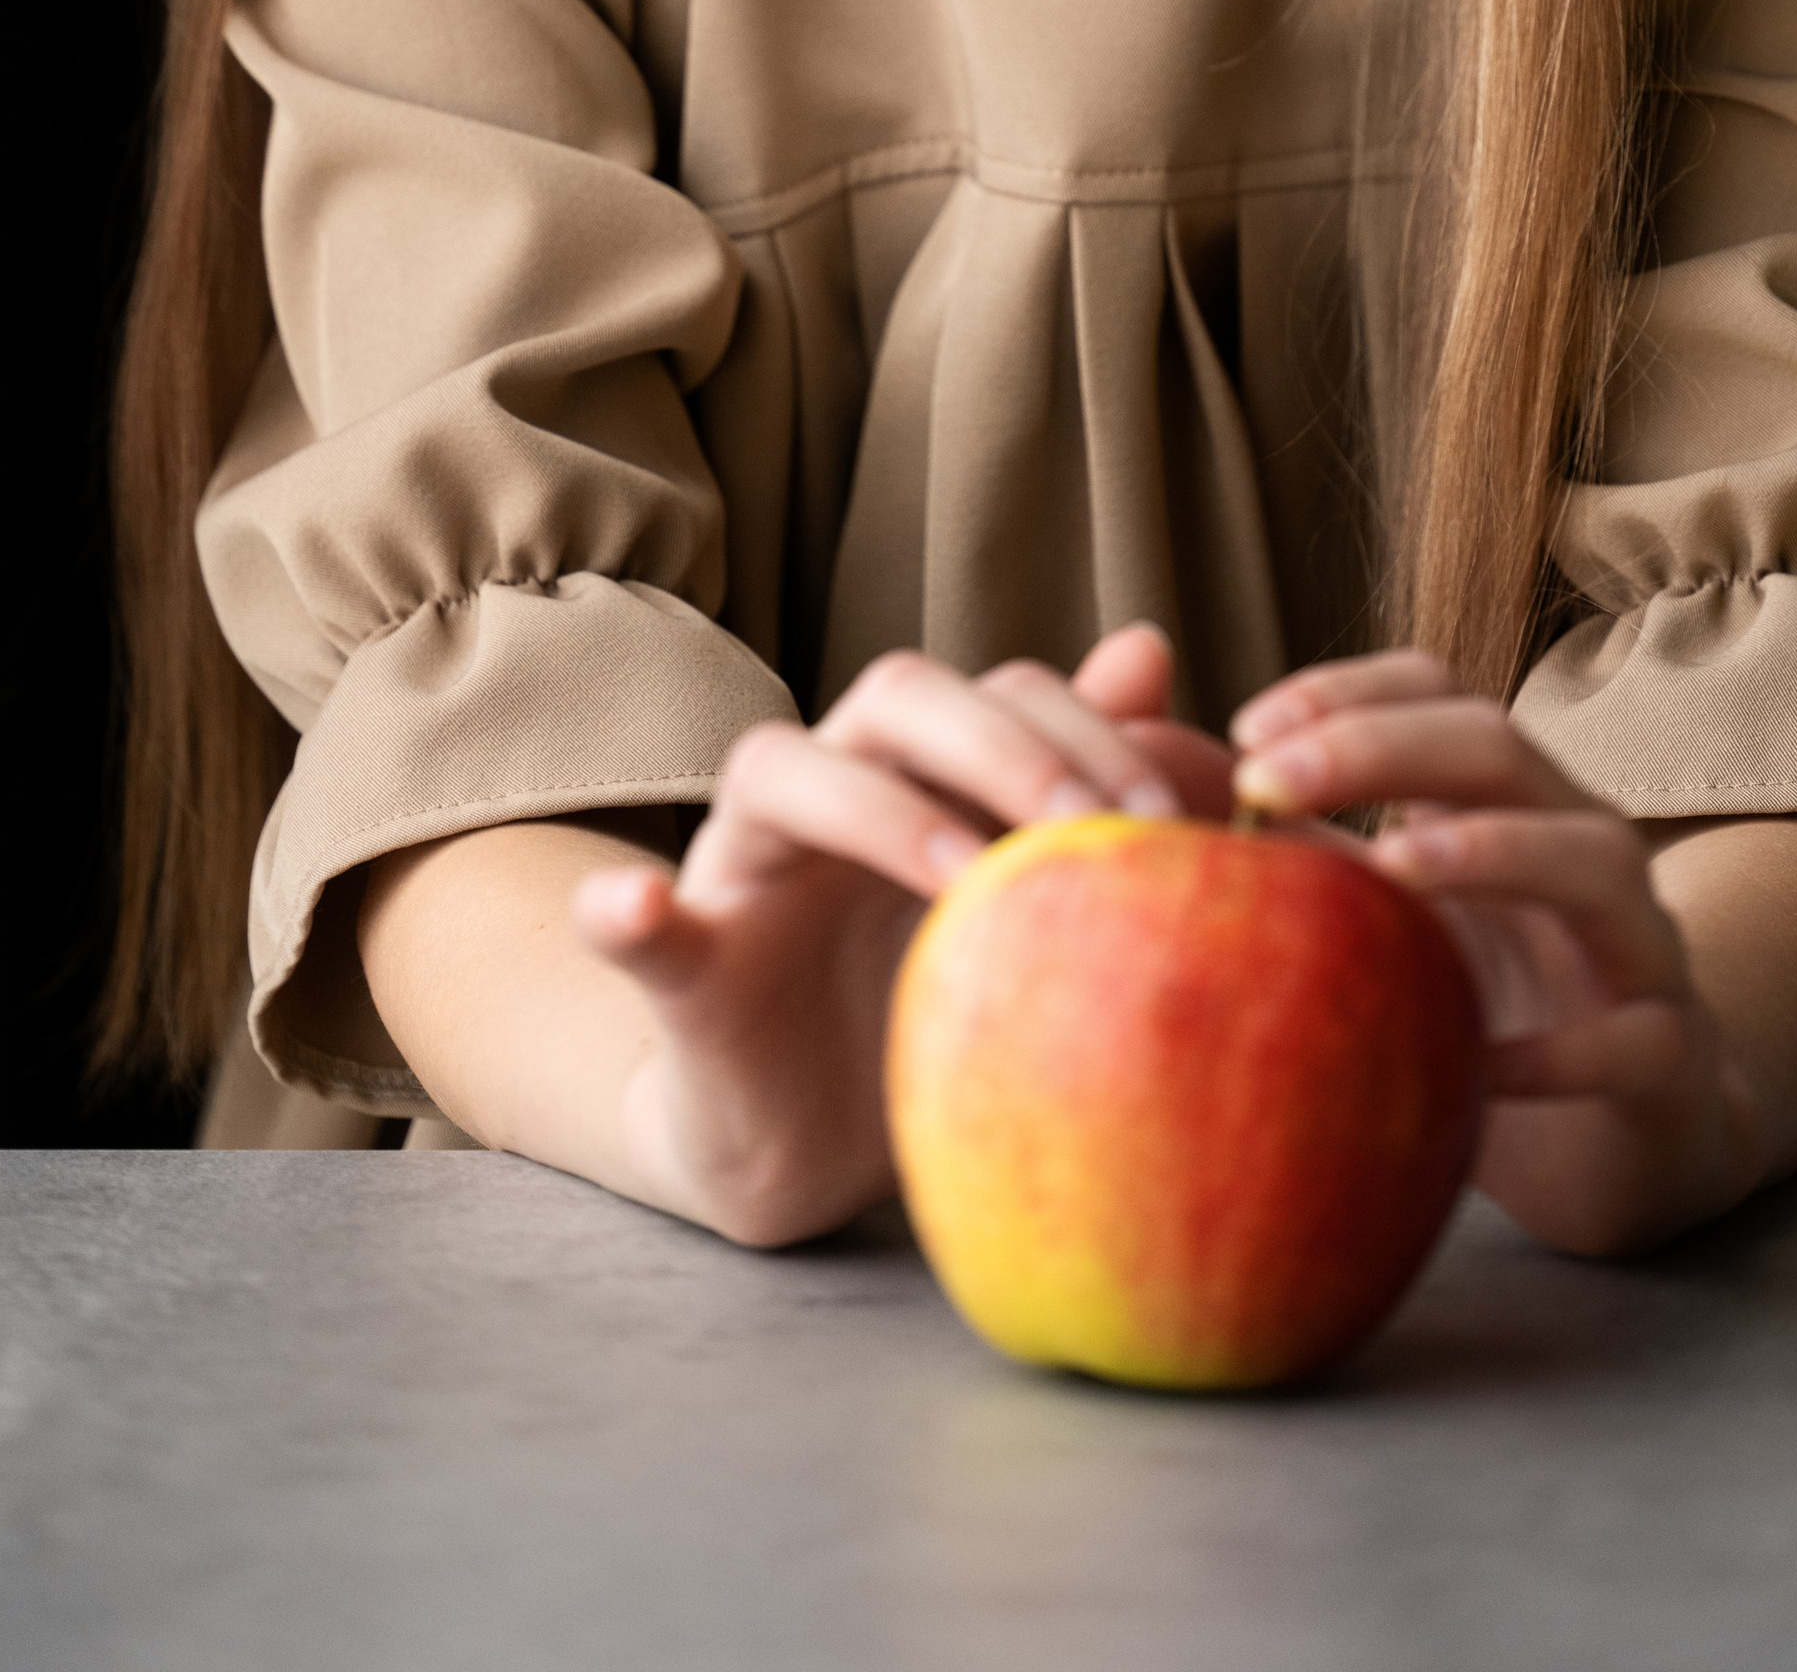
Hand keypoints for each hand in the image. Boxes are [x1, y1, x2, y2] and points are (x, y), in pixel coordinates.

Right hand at [570, 624, 1230, 1243]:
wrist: (806, 1147)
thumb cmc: (922, 1009)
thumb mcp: (1013, 911)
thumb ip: (1071, 788)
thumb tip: (1150, 649)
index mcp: (921, 772)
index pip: (1003, 689)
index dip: (1089, 730)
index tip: (1169, 819)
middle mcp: (829, 791)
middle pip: (897, 696)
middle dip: (1004, 748)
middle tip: (1092, 834)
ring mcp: (744, 869)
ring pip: (776, 767)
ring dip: (877, 809)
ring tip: (961, 877)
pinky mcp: (685, 973)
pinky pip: (634, 925)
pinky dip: (628, 911)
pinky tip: (635, 907)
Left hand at [1229, 650, 1764, 1255]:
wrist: (1633, 1138)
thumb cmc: (1482, 1010)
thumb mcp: (1381, 921)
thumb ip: (1287, 845)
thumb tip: (1138, 774)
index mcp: (1501, 799)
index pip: (1436, 692)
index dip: (1347, 690)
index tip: (1242, 728)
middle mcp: (1577, 841)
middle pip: (1496, 745)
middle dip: (1379, 744)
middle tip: (1263, 778)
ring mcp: (1638, 940)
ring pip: (1587, 856)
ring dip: (1487, 851)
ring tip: (1387, 869)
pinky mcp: (1672, 1051)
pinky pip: (1635, 1036)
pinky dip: (1563, 1050)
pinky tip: (1487, 1068)